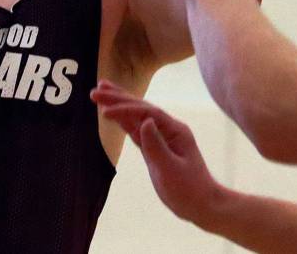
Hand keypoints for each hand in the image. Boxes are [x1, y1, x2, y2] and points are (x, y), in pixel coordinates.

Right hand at [91, 80, 220, 222]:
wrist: (200, 204)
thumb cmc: (189, 189)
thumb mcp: (171, 170)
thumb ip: (157, 146)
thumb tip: (144, 122)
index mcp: (175, 130)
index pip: (147, 113)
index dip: (126, 109)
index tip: (105, 111)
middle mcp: (168, 129)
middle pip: (140, 108)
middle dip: (118, 98)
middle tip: (96, 90)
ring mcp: (161, 137)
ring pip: (136, 117)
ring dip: (118, 104)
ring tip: (100, 92)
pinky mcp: (153, 148)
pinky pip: (135, 130)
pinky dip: (122, 121)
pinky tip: (111, 114)